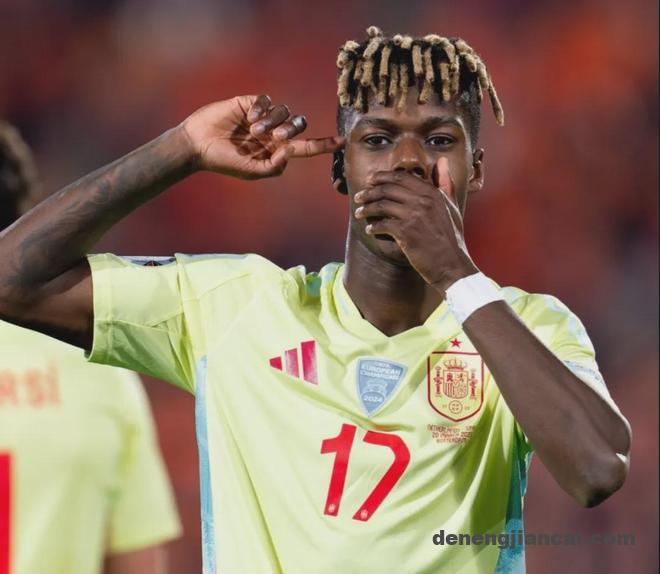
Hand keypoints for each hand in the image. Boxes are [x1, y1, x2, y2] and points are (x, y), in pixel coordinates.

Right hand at [181, 95, 343, 178]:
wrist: (198, 145)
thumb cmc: (224, 162)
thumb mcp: (252, 172)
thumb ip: (274, 167)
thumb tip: (290, 151)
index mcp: (276, 150)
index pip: (305, 147)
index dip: (323, 145)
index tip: (341, 142)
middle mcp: (273, 133)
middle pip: (299, 125)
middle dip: (292, 130)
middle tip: (275, 137)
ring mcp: (263, 117)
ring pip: (284, 111)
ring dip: (273, 122)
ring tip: (254, 131)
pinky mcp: (250, 103)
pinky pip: (266, 101)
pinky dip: (261, 110)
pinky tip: (248, 119)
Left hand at [353, 158, 477, 291]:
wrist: (451, 264)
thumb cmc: (451, 237)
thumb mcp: (451, 206)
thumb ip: (445, 182)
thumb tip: (442, 160)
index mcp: (433, 192)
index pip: (401, 177)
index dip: (382, 177)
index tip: (370, 180)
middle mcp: (423, 201)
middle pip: (387, 189)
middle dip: (369, 192)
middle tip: (359, 197)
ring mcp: (414, 216)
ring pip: (381, 205)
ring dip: (366, 208)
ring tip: (358, 212)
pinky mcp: (406, 233)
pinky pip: (382, 225)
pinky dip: (373, 227)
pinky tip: (369, 230)